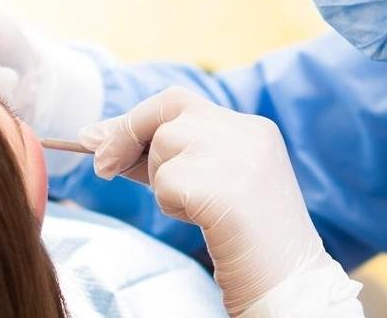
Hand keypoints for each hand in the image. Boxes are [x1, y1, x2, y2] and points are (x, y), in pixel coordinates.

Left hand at [81, 87, 357, 316]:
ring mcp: (240, 156)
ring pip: (165, 144)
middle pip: (168, 106)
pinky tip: (203, 223)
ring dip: (162, 181)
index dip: (136, 121)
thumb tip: (96, 138)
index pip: (181, 104)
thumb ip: (168, 158)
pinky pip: (167, 182)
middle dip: (127, 132)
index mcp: (255, 131)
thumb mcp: (213, 186)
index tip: (99, 143)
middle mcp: (249, 133)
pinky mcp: (224, 185)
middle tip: (104, 168)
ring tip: (197, 211)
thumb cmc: (248, 244)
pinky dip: (171, 204)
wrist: (289, 283)